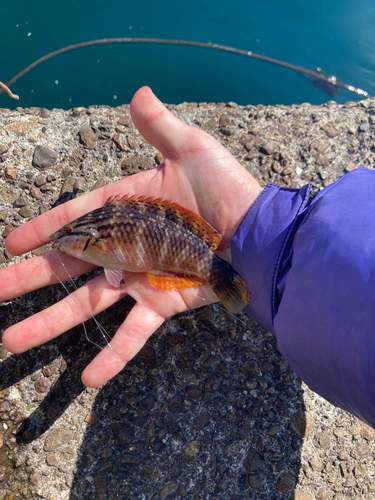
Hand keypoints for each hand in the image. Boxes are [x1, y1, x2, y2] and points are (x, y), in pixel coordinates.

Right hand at [0, 87, 260, 386]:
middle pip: (70, 264)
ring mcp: (142, 279)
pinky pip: (133, 334)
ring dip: (51, 323)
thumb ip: (161, 126)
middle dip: (30, 279)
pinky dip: (113, 356)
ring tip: (13, 342)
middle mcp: (128, 246)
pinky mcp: (161, 305)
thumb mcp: (193, 150)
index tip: (11, 243)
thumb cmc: (229, 190)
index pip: (76, 217)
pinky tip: (88, 380)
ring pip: (88, 304)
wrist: (260, 233)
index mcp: (128, 209)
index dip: (44, 228)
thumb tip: (138, 92)